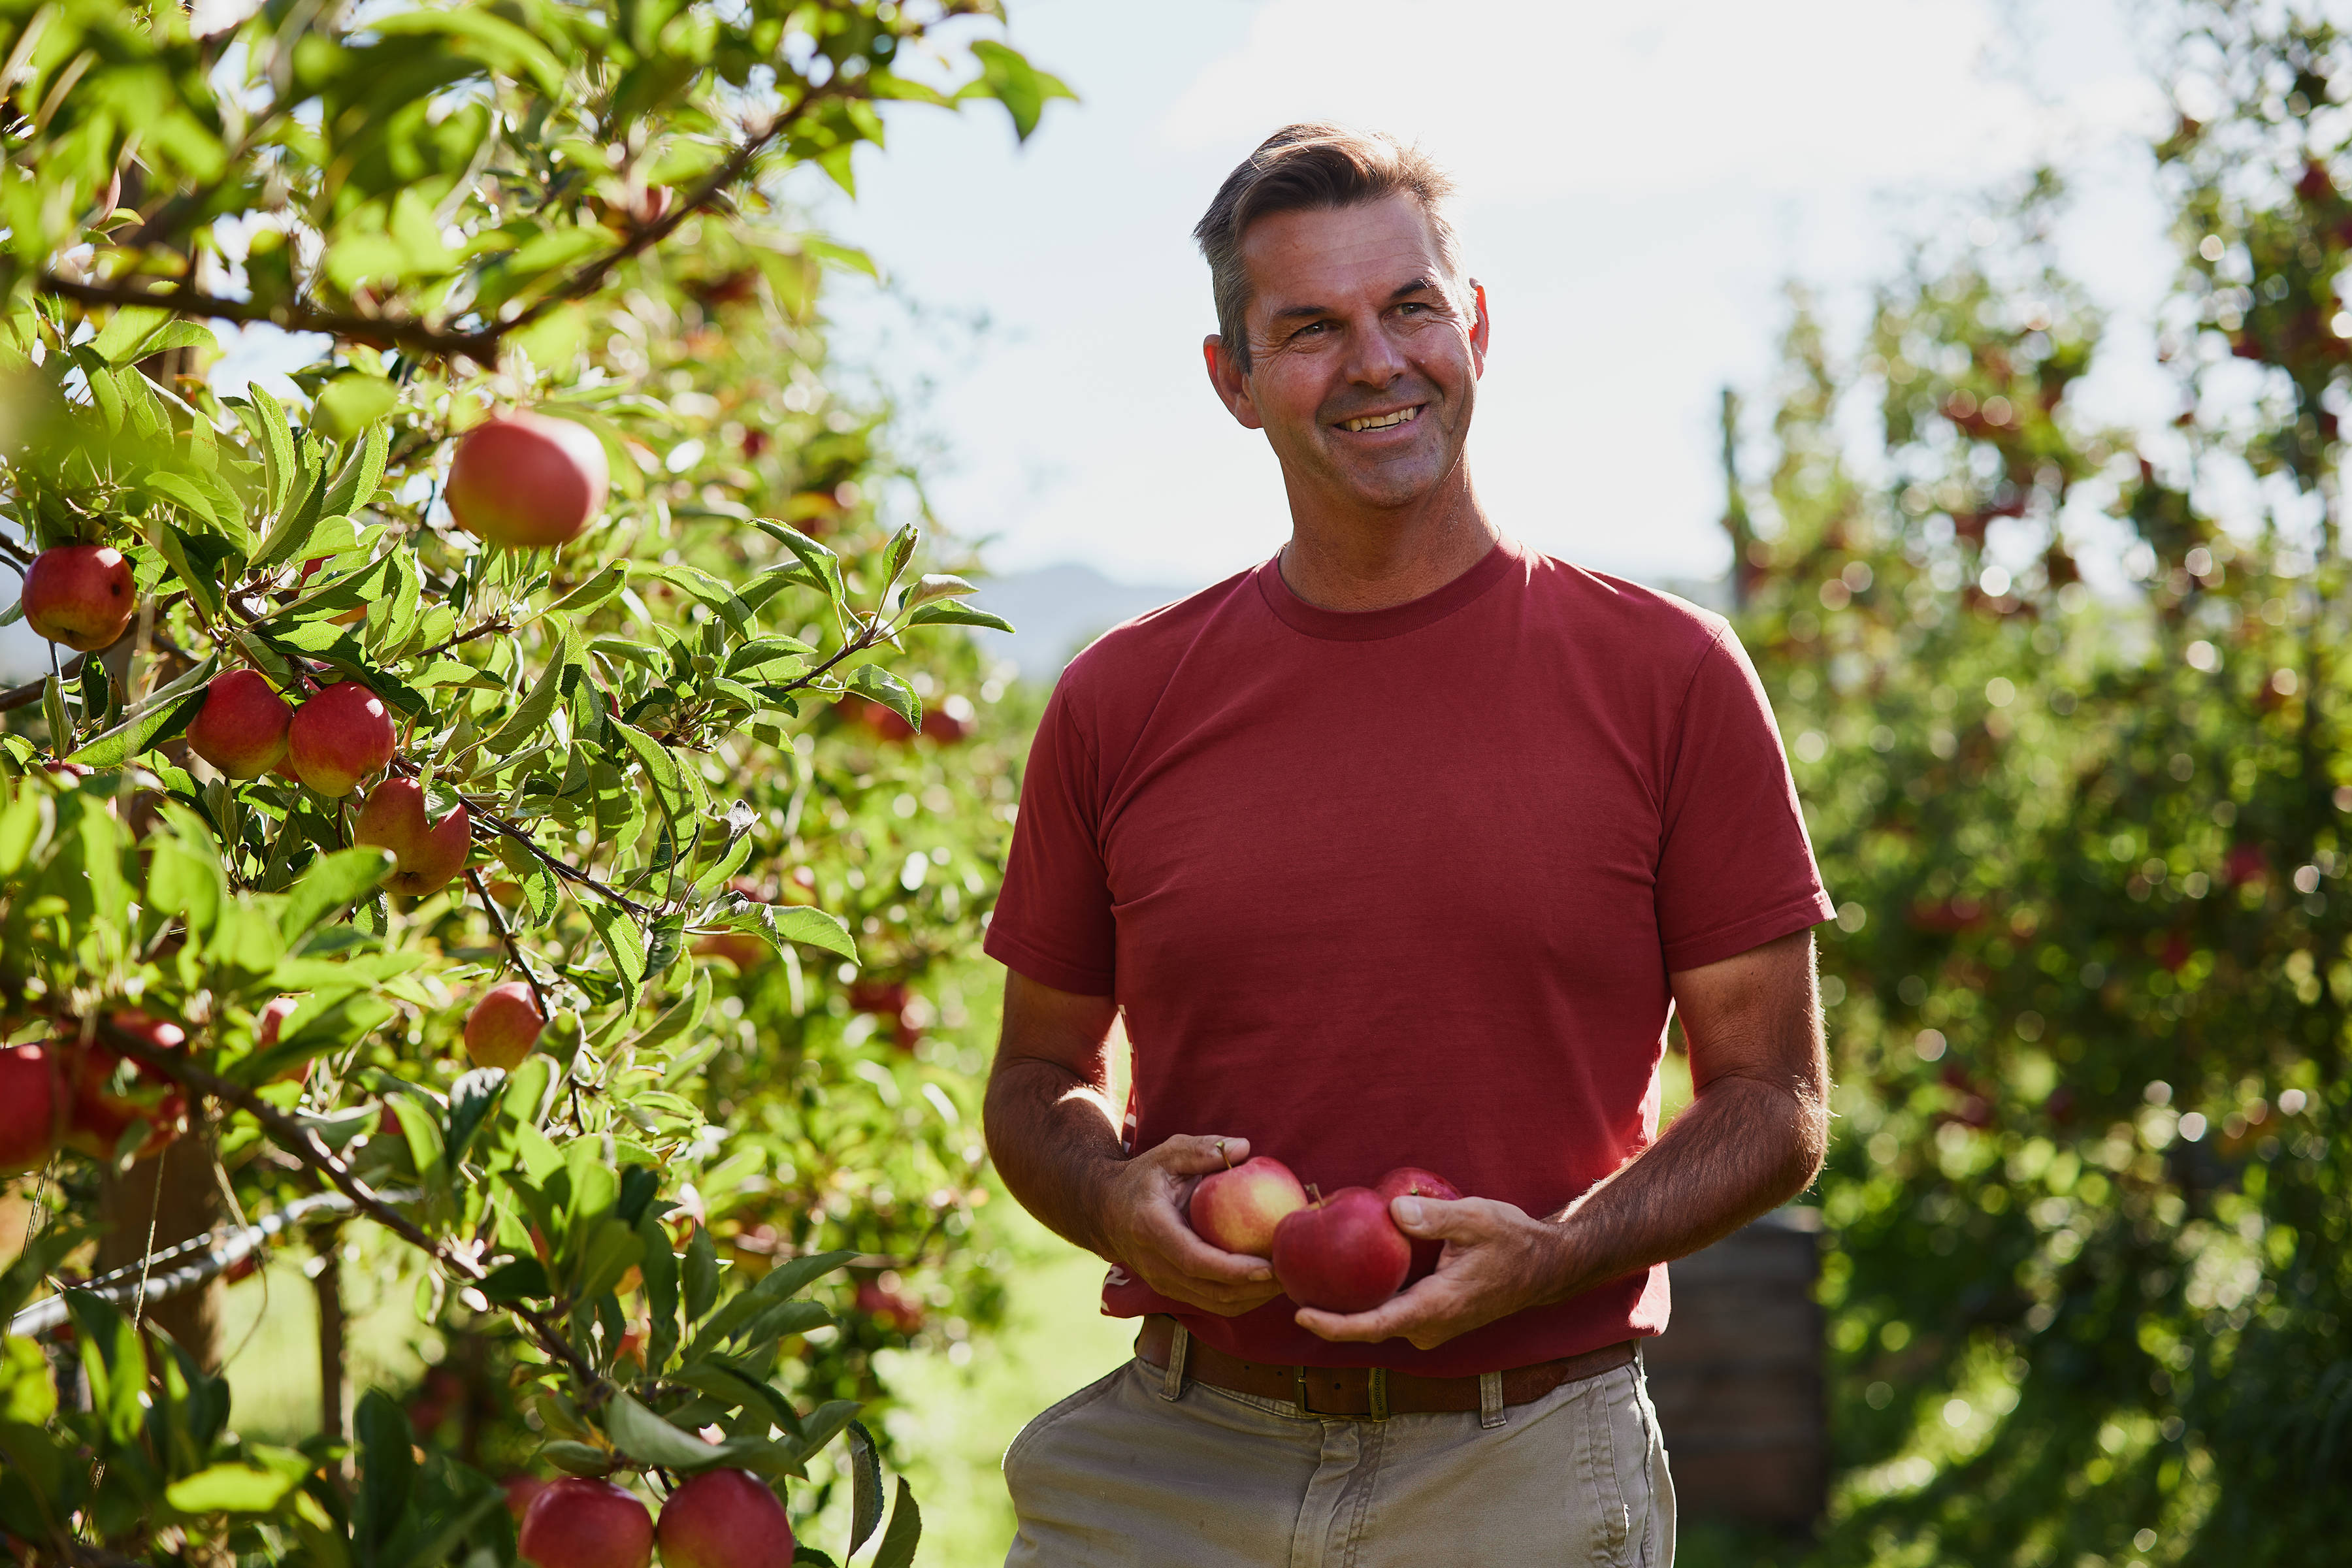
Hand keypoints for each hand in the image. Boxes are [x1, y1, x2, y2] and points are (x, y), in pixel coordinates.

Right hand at [1092, 1134, 1287, 1316]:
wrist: (1105, 1210)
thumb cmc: (1144, 1177)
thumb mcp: (1167, 1153)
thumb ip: (1201, 1150)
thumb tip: (1244, 1148)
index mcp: (1152, 1229)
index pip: (1196, 1261)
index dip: (1234, 1270)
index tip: (1269, 1267)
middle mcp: (1155, 1264)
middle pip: (1211, 1292)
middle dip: (1255, 1290)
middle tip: (1291, 1273)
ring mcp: (1163, 1283)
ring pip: (1215, 1305)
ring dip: (1254, 1298)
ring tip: (1286, 1280)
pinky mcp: (1174, 1290)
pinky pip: (1213, 1303)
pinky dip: (1244, 1298)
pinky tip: (1268, 1282)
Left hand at [1293, 1195, 1568, 1349]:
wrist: (1545, 1266)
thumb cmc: (1512, 1240)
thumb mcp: (1477, 1218)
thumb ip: (1435, 1215)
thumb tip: (1392, 1210)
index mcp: (1436, 1307)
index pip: (1376, 1326)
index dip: (1335, 1326)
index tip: (1300, 1316)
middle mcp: (1431, 1326)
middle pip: (1370, 1327)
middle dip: (1330, 1313)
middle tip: (1291, 1286)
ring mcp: (1433, 1326)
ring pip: (1381, 1320)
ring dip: (1350, 1305)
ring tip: (1310, 1278)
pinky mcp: (1434, 1319)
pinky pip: (1393, 1311)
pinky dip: (1371, 1296)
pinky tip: (1350, 1271)